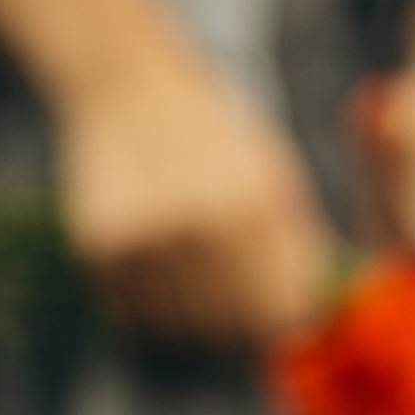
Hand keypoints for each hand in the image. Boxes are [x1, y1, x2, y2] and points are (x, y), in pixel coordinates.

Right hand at [56, 42, 330, 349]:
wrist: (129, 85)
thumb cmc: (214, 138)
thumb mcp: (271, 174)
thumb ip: (297, 247)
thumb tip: (311, 321)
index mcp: (254, 206)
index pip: (276, 315)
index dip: (275, 323)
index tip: (266, 314)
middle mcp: (202, 225)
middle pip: (228, 329)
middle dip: (232, 322)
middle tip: (222, 294)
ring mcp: (150, 239)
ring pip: (180, 328)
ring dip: (186, 314)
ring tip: (185, 266)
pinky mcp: (103, 247)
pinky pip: (134, 313)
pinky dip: (146, 302)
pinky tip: (152, 258)